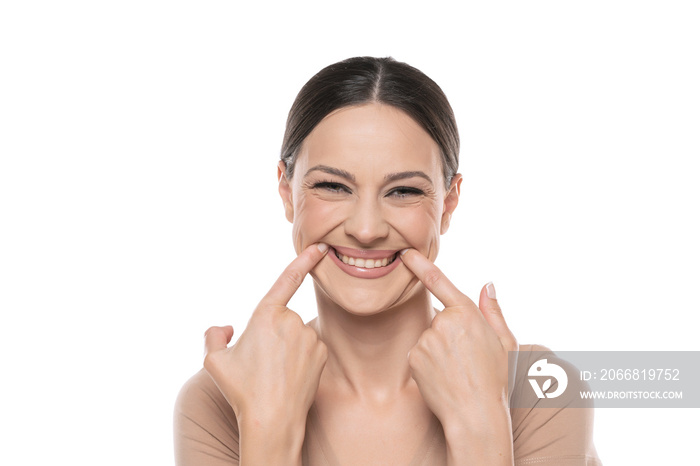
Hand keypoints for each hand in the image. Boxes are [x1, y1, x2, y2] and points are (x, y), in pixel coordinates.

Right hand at [203, 243, 329, 429]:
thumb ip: (214, 335)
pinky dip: (300, 358)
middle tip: (260, 363)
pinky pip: (308, 349)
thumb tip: (229, 328)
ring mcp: (310, 337)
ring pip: (295, 335)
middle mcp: (292, 321)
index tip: (319, 247)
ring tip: (273, 373)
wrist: (272, 420)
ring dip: (286, 347)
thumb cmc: (242, 389)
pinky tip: (289, 376)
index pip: (287, 279)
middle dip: (271, 334)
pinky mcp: (322, 353)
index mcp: (266, 314)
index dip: (304, 260)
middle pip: (281, 319)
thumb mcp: (214, 360)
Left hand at [401, 249, 517, 432]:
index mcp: (467, 314)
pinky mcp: (414, 357)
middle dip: (450, 335)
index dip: (420, 264)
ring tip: (456, 372)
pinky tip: (443, 377)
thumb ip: (492, 311)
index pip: (438, 282)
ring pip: (429, 338)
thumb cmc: (496, 380)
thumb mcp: (505, 343)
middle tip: (466, 360)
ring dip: (439, 350)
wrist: (476, 415)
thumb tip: (487, 285)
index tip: (406, 252)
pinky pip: (419, 354)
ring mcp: (426, 340)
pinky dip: (428, 363)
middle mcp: (443, 323)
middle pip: (440, 320)